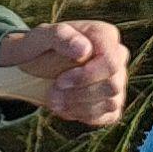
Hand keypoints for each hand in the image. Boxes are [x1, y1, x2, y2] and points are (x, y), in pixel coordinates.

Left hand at [0, 19, 127, 128]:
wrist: (34, 65)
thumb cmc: (40, 47)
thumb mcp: (42, 36)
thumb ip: (61, 36)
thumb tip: (85, 49)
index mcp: (105, 35)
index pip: (110, 62)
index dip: (87, 76)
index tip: (60, 81)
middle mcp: (117, 56)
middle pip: (112, 85)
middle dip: (79, 94)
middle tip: (53, 93)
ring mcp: (118, 79)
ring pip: (111, 103)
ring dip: (78, 107)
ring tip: (55, 101)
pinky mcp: (113, 101)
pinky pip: (109, 116)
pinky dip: (85, 116)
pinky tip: (66, 108)